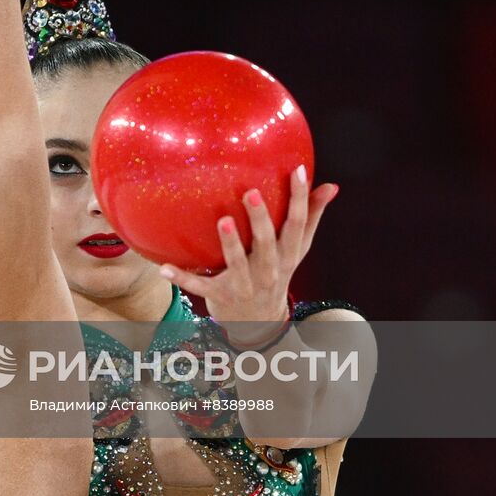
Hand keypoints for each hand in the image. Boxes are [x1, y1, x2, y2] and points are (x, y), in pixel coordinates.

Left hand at [159, 166, 338, 337]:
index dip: (300, 198)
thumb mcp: (296, 250)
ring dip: (230, 244)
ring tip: (223, 220)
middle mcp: (269, 271)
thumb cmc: (276, 273)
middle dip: (260, 220)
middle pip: (267, 244)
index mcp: (287, 255)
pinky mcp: (220, 297)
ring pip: (238, 264)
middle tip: (252, 193)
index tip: (298, 170)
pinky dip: (183, 279)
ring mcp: (245, 285)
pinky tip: (164, 268)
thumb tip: (331, 186)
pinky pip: (200, 287)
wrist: (260, 325)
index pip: (297, 225)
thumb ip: (311, 218)